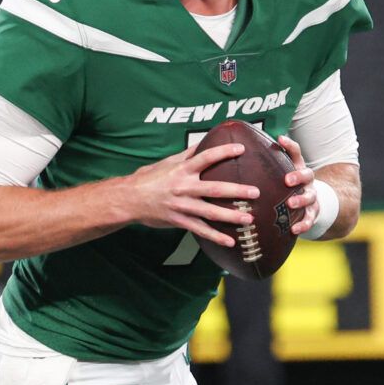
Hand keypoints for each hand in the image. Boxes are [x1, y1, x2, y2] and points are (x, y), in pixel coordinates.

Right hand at [125, 143, 258, 248]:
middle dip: (237, 191)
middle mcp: (183, 187)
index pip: (206, 157)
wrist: (128, 199)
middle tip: (255, 192)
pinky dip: (215, 236)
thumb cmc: (147, 179)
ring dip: (231, 216)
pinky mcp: (179, 220)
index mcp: (181, 170)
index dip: (223, 152)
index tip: (242, 149)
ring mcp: (182, 205)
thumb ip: (186, 155)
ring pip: (210, 211)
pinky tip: (230, 241)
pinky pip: (200, 230)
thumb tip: (204, 143)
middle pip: (214, 188)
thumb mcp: (166, 163)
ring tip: (249, 219)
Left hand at [276, 134, 320, 236]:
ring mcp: (312, 197)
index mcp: (299, 169)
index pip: (297, 154)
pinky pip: (310, 219)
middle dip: (298, 176)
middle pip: (308, 175)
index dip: (290, 146)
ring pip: (310, 197)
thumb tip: (259, 143)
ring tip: (291, 204)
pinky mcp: (313, 214)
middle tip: (287, 180)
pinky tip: (295, 229)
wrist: (314, 204)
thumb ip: (274, 160)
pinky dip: (304, 224)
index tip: (280, 139)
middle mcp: (308, 182)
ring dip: (301, 200)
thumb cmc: (292, 186)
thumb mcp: (285, 173)